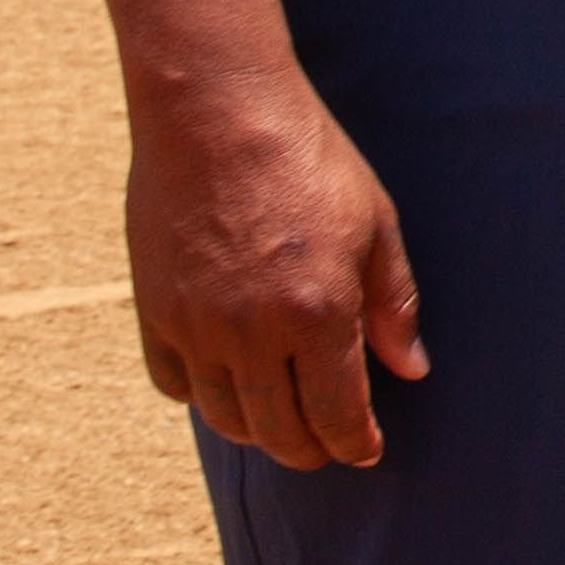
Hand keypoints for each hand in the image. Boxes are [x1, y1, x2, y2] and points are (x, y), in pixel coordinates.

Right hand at [124, 58, 424, 468]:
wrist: (216, 113)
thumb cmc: (309, 159)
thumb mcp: (374, 224)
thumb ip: (392, 305)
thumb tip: (411, 370)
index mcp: (317, 312)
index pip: (337, 414)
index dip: (354, 443)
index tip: (365, 451)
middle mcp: (251, 332)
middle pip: (280, 430)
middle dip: (310, 449)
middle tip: (327, 447)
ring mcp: (195, 325)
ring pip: (226, 417)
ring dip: (259, 430)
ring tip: (282, 422)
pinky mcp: (153, 312)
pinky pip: (176, 384)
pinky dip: (204, 395)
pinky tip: (228, 383)